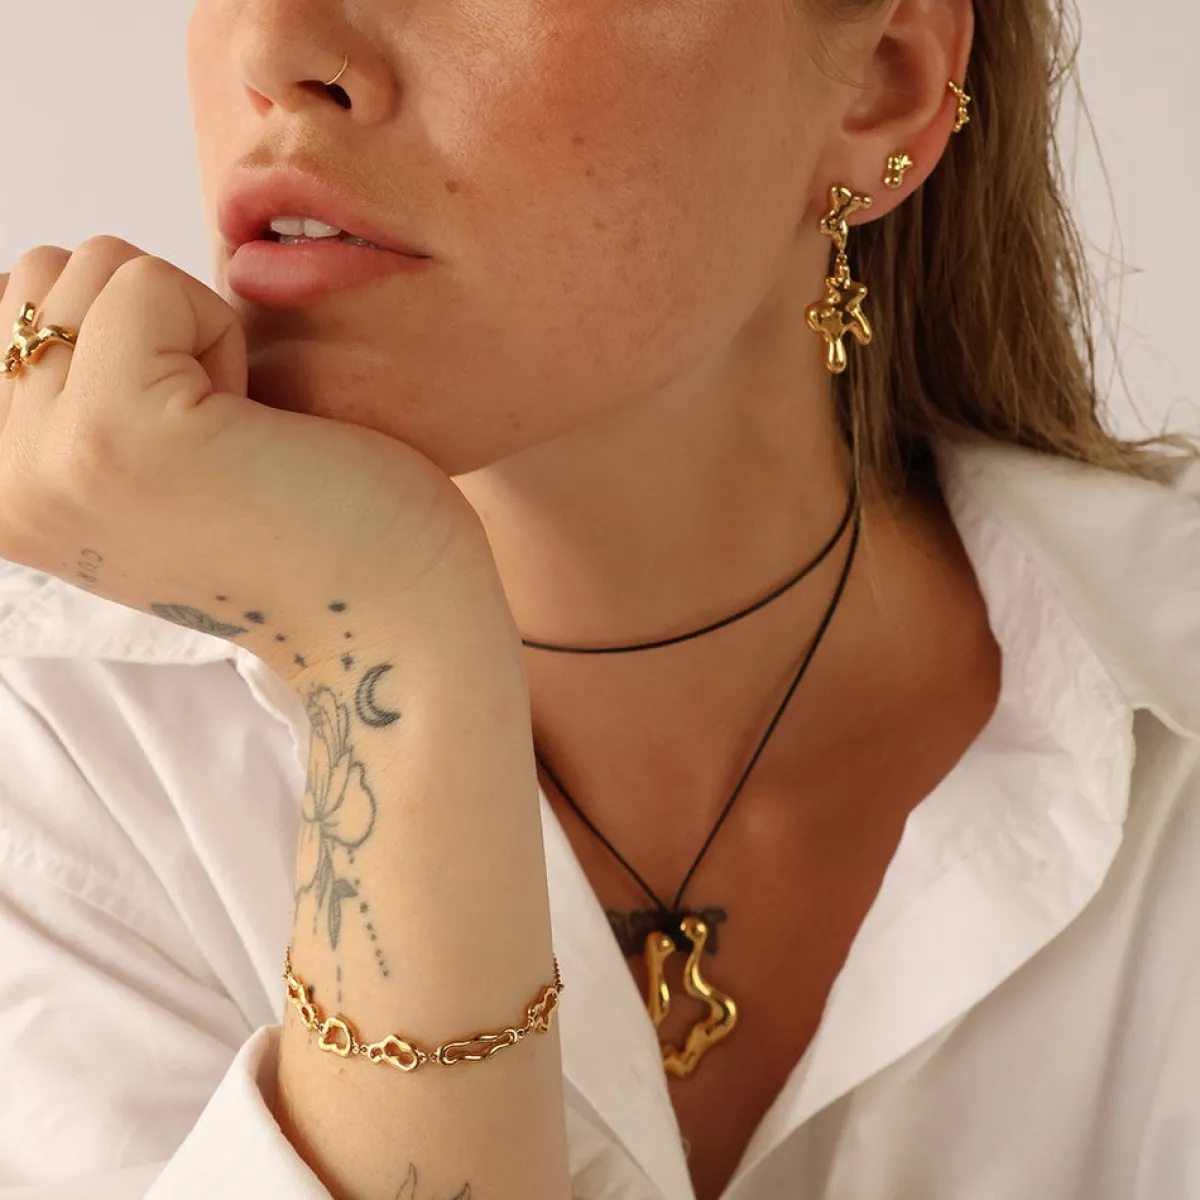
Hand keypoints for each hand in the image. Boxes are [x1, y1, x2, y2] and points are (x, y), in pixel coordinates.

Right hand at [0, 238, 499, 685]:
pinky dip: (223, 334)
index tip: (196, 445)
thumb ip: (80, 390)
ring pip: (92, 266)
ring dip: (191, 331)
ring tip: (240, 435)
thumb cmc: (312, 529)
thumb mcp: (152, 457)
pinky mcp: (117, 432)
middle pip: (44, 276)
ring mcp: (51, 461)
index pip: (15, 307)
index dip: (131, 345)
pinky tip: (260, 428)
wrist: (394, 620)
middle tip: (226, 437)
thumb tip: (49, 289)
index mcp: (4, 488)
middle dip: (154, 328)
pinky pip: (149, 283)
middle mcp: (2, 483)